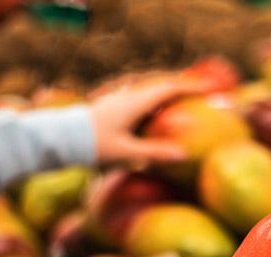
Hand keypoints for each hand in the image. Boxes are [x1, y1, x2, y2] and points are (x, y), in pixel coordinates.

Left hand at [88, 72, 212, 163]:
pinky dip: (154, 105)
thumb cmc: (93, 146)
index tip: (210, 88)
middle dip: (182, 89)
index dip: (191, 87)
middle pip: (161, 88)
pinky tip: (155, 117)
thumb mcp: (126, 153)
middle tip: (201, 93)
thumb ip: (154, 153)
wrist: (60, 139)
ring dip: (167, 97)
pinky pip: (140, 102)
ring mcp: (119, 100)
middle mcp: (128, 96)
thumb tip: (183, 155)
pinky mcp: (112, 108)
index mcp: (135, 102)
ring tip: (182, 105)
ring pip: (149, 94)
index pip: (169, 89)